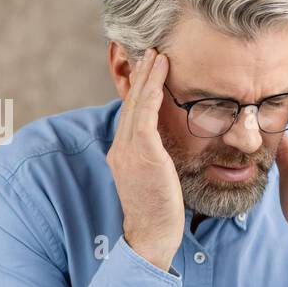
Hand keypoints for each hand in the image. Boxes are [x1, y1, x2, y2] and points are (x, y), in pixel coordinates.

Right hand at [106, 47, 183, 270]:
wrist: (151, 235)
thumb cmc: (159, 213)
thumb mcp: (154, 180)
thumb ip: (154, 160)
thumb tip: (166, 150)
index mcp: (122, 154)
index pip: (131, 115)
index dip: (139, 91)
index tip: (148, 70)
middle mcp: (120, 149)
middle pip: (130, 104)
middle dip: (140, 76)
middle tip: (150, 51)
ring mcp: (128, 151)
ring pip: (137, 105)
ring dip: (147, 77)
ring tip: (158, 55)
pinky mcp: (142, 155)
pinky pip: (146, 116)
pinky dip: (153, 93)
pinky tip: (160, 75)